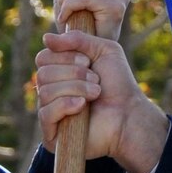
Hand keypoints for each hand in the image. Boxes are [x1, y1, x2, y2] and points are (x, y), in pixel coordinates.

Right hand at [35, 29, 168, 172]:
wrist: (129, 114)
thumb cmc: (118, 84)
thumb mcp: (103, 50)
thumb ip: (77, 39)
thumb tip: (46, 38)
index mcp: (59, 73)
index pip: (43, 58)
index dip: (65, 56)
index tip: (88, 61)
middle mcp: (51, 92)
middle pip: (42, 73)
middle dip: (73, 74)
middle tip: (96, 80)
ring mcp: (50, 113)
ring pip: (45, 92)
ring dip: (76, 88)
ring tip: (95, 94)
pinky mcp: (52, 134)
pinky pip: (46, 113)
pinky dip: (65, 105)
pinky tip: (82, 106)